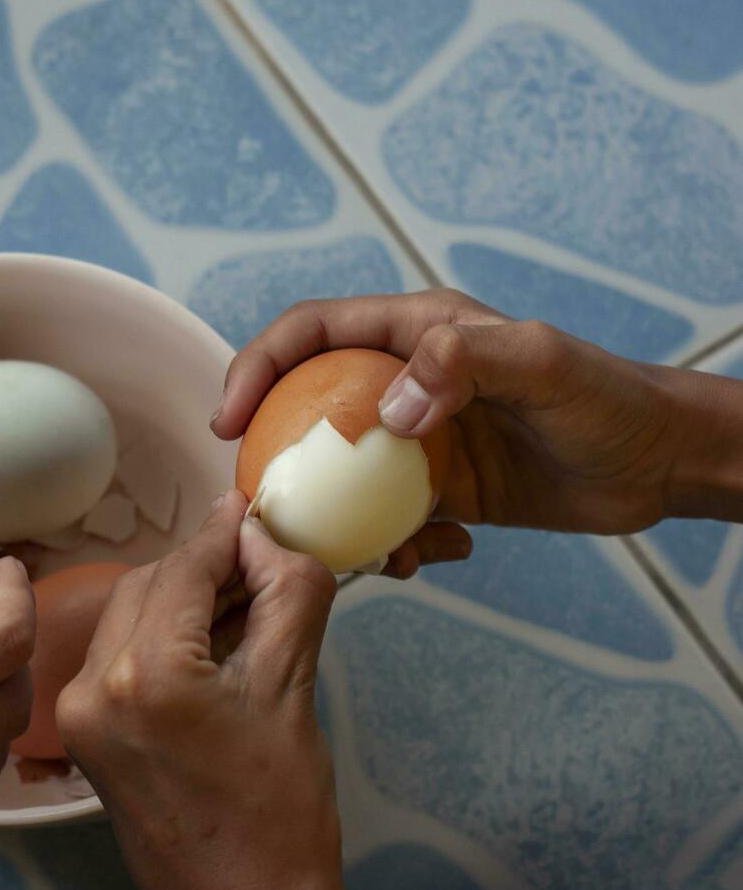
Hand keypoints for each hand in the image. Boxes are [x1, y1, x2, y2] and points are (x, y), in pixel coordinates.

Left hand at [57, 491, 341, 889]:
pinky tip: (211, 644)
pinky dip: (162, 636)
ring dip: (182, 600)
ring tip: (245, 608)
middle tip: (261, 563)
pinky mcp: (82, 733)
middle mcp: (92, 689)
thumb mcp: (293, 690)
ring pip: (129, 615)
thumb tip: (266, 536)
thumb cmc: (277, 815)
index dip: (223, 534)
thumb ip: (286, 594)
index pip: (182, 569)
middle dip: (204, 568)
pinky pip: (118, 654)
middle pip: (148, 585)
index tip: (251, 512)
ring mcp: (78, 714)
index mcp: (143, 677)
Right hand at [212, 290, 717, 566]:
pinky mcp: (438, 490)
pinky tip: (424, 558)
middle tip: (259, 502)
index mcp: (411, 331)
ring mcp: (417, 439)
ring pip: (339, 473)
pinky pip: (384, 518)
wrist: (658, 464)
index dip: (257, 367)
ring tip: (345, 551)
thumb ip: (462, 362)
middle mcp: (403, 381)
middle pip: (306, 405)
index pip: (309, 334)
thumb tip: (389, 409)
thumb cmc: (606, 398)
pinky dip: (388, 544)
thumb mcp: (539, 363)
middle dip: (273, 452)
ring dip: (329, 515)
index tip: (231, 420)